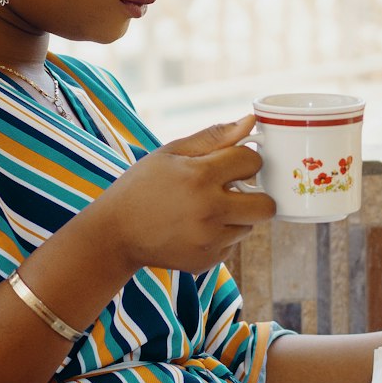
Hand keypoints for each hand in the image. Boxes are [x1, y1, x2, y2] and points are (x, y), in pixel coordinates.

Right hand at [87, 115, 275, 275]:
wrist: (115, 233)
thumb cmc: (143, 185)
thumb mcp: (171, 153)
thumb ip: (214, 137)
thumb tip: (250, 121)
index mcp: (200, 176)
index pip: (251, 161)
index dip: (244, 158)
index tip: (232, 163)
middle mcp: (209, 210)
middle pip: (266, 205)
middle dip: (256, 194)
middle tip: (235, 190)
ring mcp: (209, 240)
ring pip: (250, 226)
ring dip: (237, 216)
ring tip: (207, 209)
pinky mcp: (206, 262)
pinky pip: (232, 245)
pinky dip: (222, 236)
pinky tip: (196, 228)